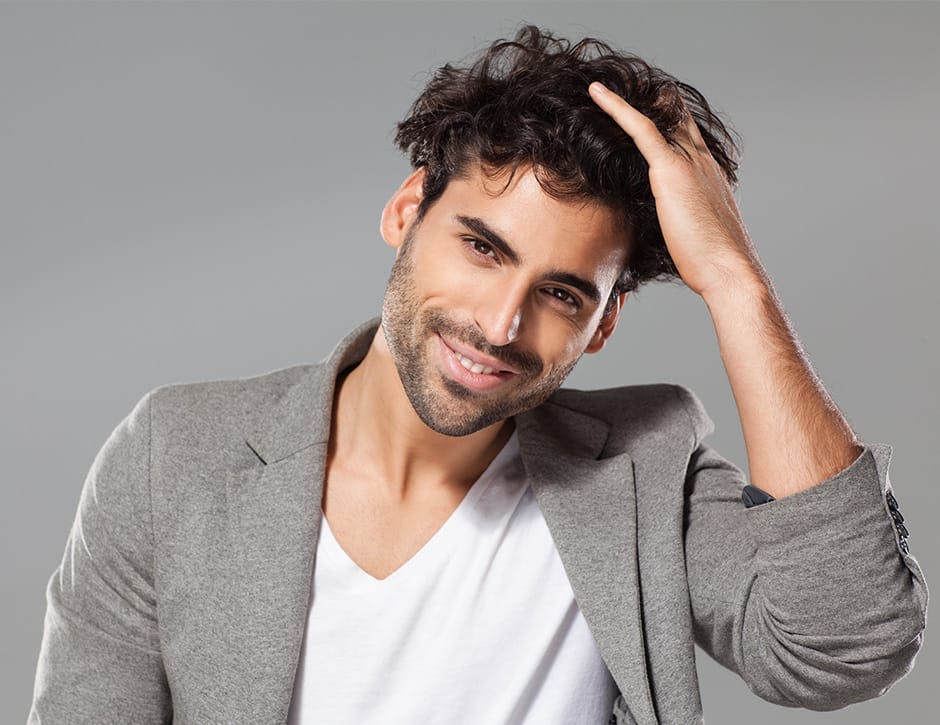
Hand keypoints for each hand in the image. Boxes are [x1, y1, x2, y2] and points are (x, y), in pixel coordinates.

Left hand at [587, 81, 764, 299]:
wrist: (729, 270)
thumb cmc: (710, 263)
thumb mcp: (693, 235)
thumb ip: (678, 222)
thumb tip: (662, 230)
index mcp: (709, 175)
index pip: (685, 137)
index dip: (666, 121)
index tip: (645, 111)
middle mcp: (702, 161)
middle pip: (673, 118)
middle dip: (648, 103)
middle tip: (615, 89)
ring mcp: (689, 161)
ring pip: (657, 116)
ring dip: (628, 100)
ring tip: (598, 86)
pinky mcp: (671, 169)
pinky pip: (641, 128)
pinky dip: (617, 107)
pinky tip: (596, 92)